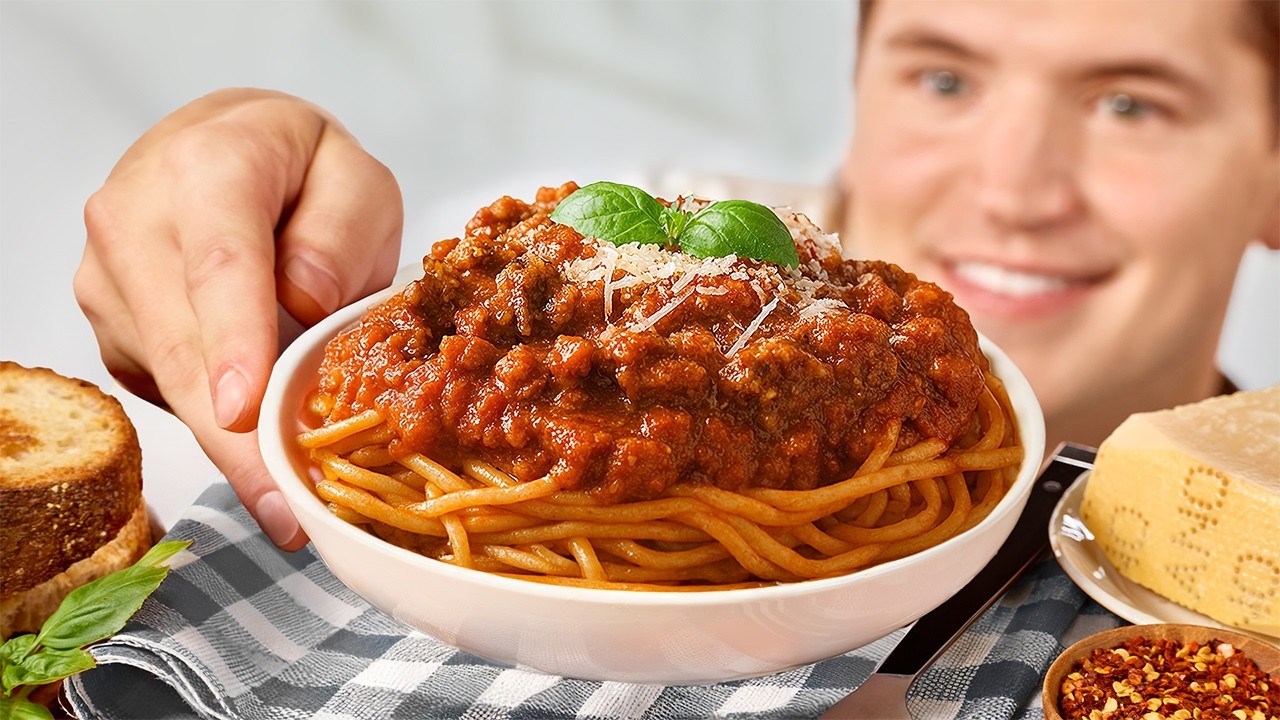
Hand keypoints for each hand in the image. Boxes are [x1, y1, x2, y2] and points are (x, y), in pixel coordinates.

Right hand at [75, 88, 403, 548]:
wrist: (217, 146)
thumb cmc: (297, 166)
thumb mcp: (354, 176)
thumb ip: (341, 228)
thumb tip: (305, 298)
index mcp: (207, 171)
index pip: (220, 266)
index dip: (233, 345)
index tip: (244, 415)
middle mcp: (135, 223)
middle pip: (184, 346)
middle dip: (234, 440)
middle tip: (289, 513)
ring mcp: (109, 281)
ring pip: (171, 381)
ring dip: (230, 446)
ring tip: (293, 497)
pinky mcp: (113, 328)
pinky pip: (166, 389)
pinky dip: (215, 427)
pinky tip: (262, 446)